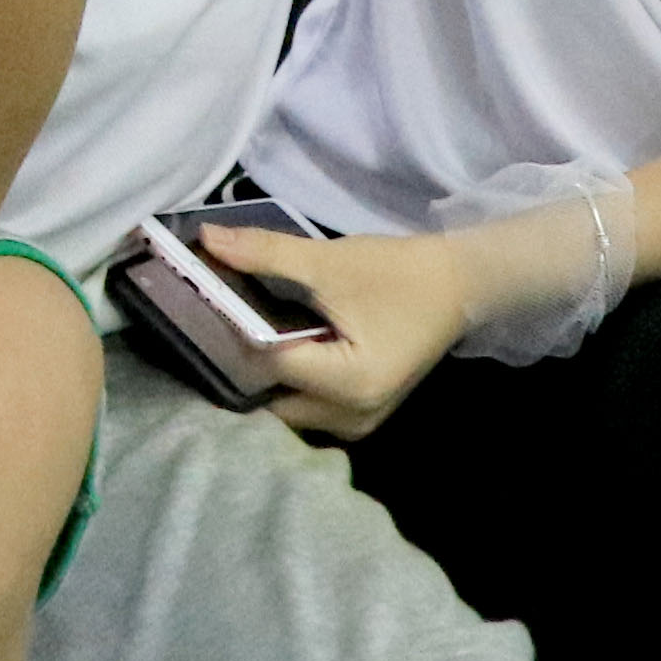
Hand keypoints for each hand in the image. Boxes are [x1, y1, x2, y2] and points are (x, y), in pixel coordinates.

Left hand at [202, 223, 466, 442]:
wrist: (458, 284)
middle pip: (272, 399)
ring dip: (265, 376)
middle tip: (213, 321)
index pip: (266, 366)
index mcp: (347, 385)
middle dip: (242, 363)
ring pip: (289, 408)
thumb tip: (206, 238)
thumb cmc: (397, 273)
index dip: (232, 334)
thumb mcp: (328, 261)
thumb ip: (265, 253)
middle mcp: (352, 417)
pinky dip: (291, 382)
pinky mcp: (364, 413)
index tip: (202, 305)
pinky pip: (310, 407)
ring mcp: (360, 422)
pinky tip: (276, 347)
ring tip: (240, 331)